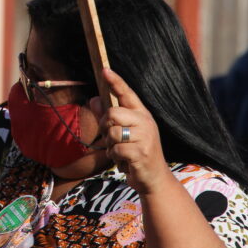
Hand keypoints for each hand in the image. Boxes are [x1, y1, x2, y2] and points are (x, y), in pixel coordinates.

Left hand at [89, 68, 172, 195]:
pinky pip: (116, 149)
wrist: (154, 178)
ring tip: (121, 152)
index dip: (116, 81)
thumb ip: (109, 117)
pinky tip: (125, 161)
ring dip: (110, 146)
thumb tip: (93, 99)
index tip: (105, 69)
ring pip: (112, 133)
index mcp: (142, 114)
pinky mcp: (141, 152)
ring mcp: (145, 137)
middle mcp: (145, 122)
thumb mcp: (124, 133)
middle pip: (113, 113)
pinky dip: (115, 157)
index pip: (127, 93)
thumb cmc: (137, 153)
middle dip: (106, 127)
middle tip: (113, 139)